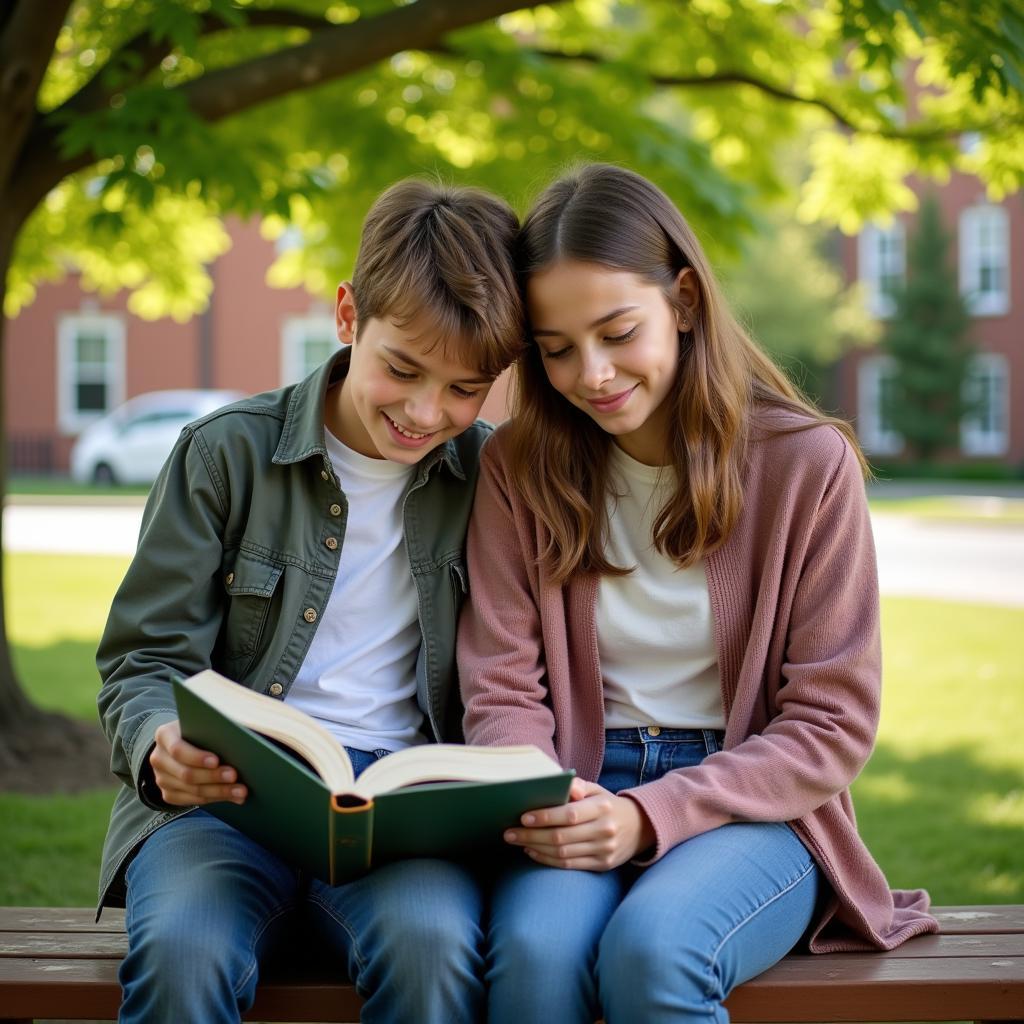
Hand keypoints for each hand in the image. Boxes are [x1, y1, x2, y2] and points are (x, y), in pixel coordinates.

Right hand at [149, 720, 246, 806]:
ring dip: (219, 791)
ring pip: (192, 790)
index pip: (178, 749)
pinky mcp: (168, 793)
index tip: (217, 760)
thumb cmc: (198, 729)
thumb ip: (216, 726)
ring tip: (241, 790)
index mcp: (164, 735)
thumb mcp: (201, 721)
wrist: (181, 744)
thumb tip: (244, 731)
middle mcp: (158, 758)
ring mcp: (161, 778)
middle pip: (186, 773)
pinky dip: (216, 799)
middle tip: (235, 776)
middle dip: (213, 776)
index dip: (197, 757)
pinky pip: (192, 800)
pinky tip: (234, 797)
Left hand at [503, 777, 655, 870]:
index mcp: (602, 807)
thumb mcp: (597, 789)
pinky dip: (548, 860)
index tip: (522, 817)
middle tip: (509, 833)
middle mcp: (604, 830)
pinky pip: (569, 865)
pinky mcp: (602, 865)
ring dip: (536, 848)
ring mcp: (604, 850)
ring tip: (518, 842)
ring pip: (563, 853)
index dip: (545, 817)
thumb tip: (561, 784)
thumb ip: (578, 786)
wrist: (640, 828)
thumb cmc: (608, 804)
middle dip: (531, 835)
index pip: (569, 814)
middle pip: (561, 837)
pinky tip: (533, 852)